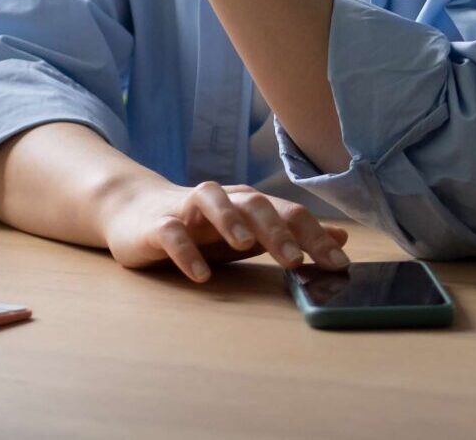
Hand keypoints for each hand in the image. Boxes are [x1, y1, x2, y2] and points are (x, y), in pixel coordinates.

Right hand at [101, 180, 351, 283]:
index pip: (286, 212)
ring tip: (244, 246)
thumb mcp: (249, 232)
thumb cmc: (201, 227)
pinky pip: (172, 233)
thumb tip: (342, 239)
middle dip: (276, 229)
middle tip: (295, 260)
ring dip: (230, 220)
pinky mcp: (157, 226)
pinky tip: (200, 275)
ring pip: (210, 200)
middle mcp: (221, 200)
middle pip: (252, 202)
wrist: (134, 213)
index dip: (313, 235)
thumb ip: (291, 235)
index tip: (337, 264)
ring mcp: (186, 210)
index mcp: (246, 204)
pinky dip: (187, 251)